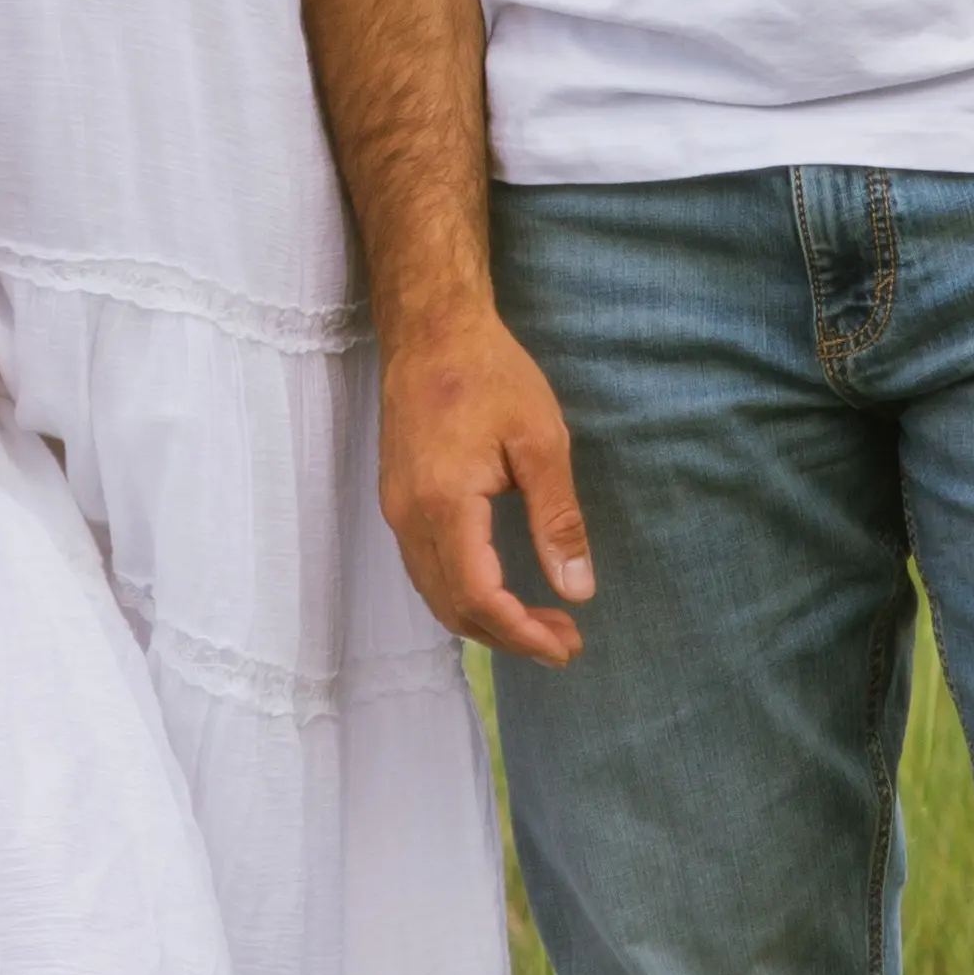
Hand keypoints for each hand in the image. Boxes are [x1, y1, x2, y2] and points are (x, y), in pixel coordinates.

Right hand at [378, 297, 594, 661]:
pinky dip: (463, 596)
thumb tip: (578, 590)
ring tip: (541, 624)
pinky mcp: (396, 501)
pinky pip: (425, 570)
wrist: (430, 330)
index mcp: (444, 504)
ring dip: (486, 620)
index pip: (480, 597)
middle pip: (453, 608)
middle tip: (565, 641)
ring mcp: (395, 511)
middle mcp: (408, 517)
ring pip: (435, 594)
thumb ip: (557, 520)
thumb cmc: (490, 374)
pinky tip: (500, 591)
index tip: (567, 645)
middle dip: (509, 636)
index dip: (522, 633)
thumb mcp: (541, 441)